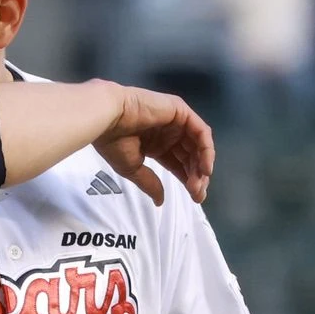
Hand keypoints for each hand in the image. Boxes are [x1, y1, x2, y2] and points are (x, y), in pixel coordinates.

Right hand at [93, 83, 213, 206]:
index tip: (195, 198)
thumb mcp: (133, 168)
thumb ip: (150, 183)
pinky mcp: (181, 111)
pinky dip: (206, 149)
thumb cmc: (114, 141)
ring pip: (198, 145)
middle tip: (197, 194)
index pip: (179, 163)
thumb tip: (160, 202)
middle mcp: (169, 132)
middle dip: (197, 176)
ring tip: (199, 184)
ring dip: (202, 165)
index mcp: (157, 144)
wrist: (107, 119)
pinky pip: (201, 131)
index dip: (188, 180)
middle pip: (191, 156)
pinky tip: (205, 167)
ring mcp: (176, 121)